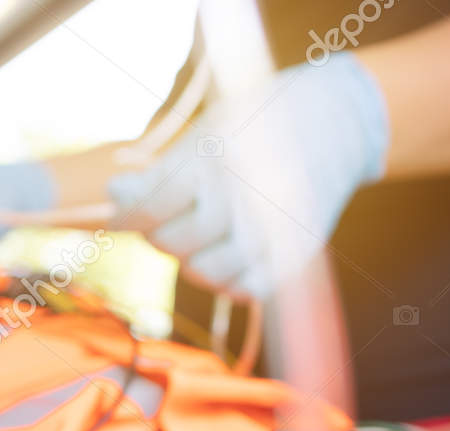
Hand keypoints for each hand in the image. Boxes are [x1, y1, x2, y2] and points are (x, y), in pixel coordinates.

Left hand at [108, 54, 388, 300]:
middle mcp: (247, 196)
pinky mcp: (295, 252)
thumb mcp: (206, 132)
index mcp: (219, 158)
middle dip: (159, 236)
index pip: (152, 206)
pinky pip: (245, 289)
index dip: (128, 217)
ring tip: (194, 238)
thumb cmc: (256, 124)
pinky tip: (222, 253)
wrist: (334, 121)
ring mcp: (274, 229)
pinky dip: (226, 279)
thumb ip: (161, 171)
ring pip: (207, 272)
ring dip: (190, 261)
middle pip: (176, 243)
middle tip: (160, 224)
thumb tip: (115, 195)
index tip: (120, 218)